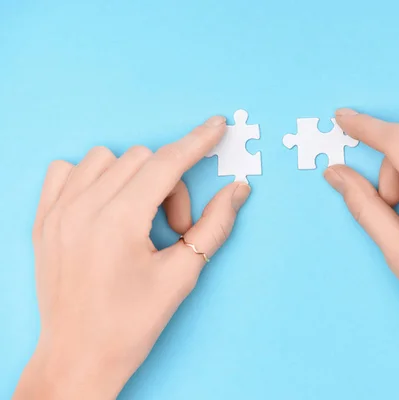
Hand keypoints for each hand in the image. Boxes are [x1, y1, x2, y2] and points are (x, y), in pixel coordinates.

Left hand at [14, 116, 250, 399]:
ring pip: (106, 159)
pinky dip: (93, 176)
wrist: (79, 357)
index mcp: (118, 223)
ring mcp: (57, 213)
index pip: (166, 164)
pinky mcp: (43, 220)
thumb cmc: (131, 323)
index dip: (197, 142)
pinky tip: (106, 204)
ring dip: (134, 177)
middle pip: (141, 160)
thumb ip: (214, 226)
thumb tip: (238, 191)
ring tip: (139, 217)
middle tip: (174, 228)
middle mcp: (81, 209)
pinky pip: (67, 170)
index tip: (216, 126)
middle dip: (169, 186)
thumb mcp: (182, 276)